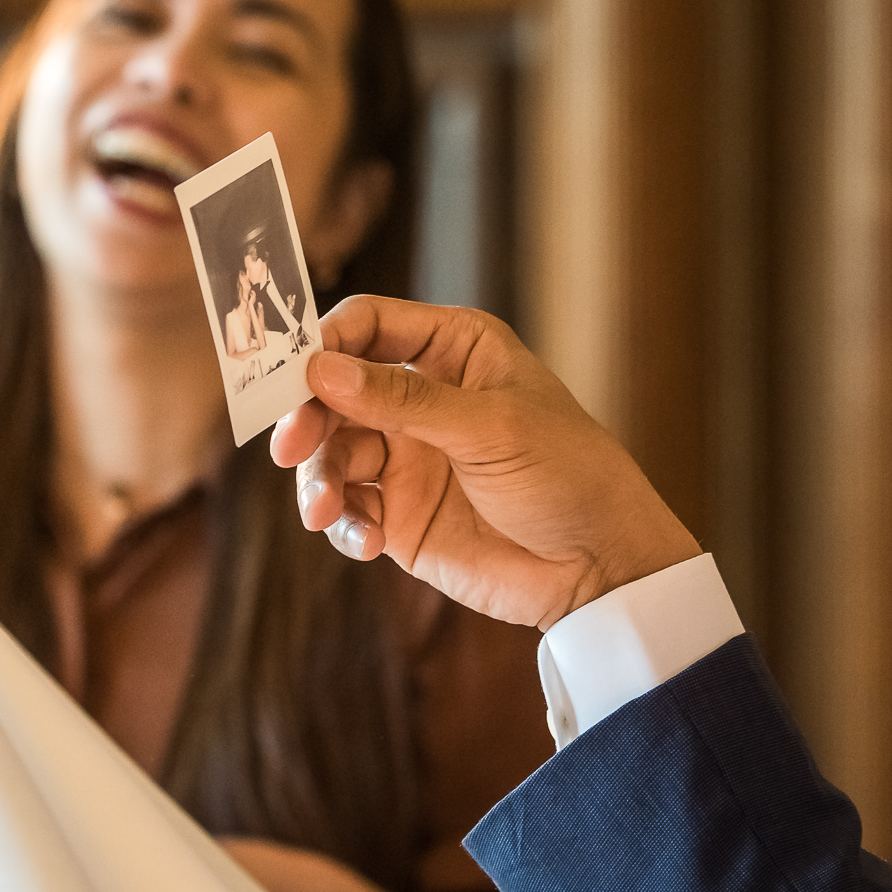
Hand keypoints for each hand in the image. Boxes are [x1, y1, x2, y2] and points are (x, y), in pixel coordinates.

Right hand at [271, 296, 697, 629]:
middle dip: (308, 418)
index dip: (325, 343)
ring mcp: (408, 457)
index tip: (296, 376)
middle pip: (334, 390)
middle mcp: (421, 397)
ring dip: (319, 479)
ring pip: (333, 453)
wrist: (601, 566)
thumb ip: (403, 400)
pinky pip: (349, 509)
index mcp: (452, 350)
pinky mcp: (401, 516)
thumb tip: (321, 370)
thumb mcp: (489, 427)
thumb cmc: (567, 473)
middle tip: (290, 448)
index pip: (368, 325)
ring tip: (325, 513)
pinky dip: (345, 523)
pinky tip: (368, 544)